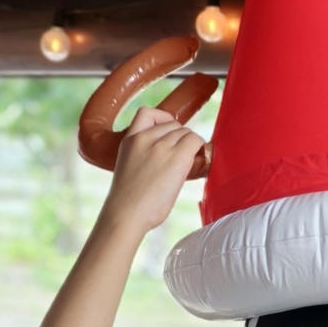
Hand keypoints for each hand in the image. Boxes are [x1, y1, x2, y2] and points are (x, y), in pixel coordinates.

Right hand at [103, 106, 208, 233]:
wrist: (127, 213)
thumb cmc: (129, 203)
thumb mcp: (130, 169)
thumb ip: (143, 157)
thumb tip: (164, 164)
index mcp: (129, 140)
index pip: (147, 113)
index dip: (162, 121)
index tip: (169, 135)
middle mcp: (145, 138)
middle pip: (173, 123)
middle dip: (180, 137)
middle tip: (184, 156)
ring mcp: (161, 146)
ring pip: (185, 131)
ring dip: (191, 144)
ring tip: (191, 162)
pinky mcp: (178, 156)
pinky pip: (196, 140)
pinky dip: (200, 148)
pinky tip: (199, 162)